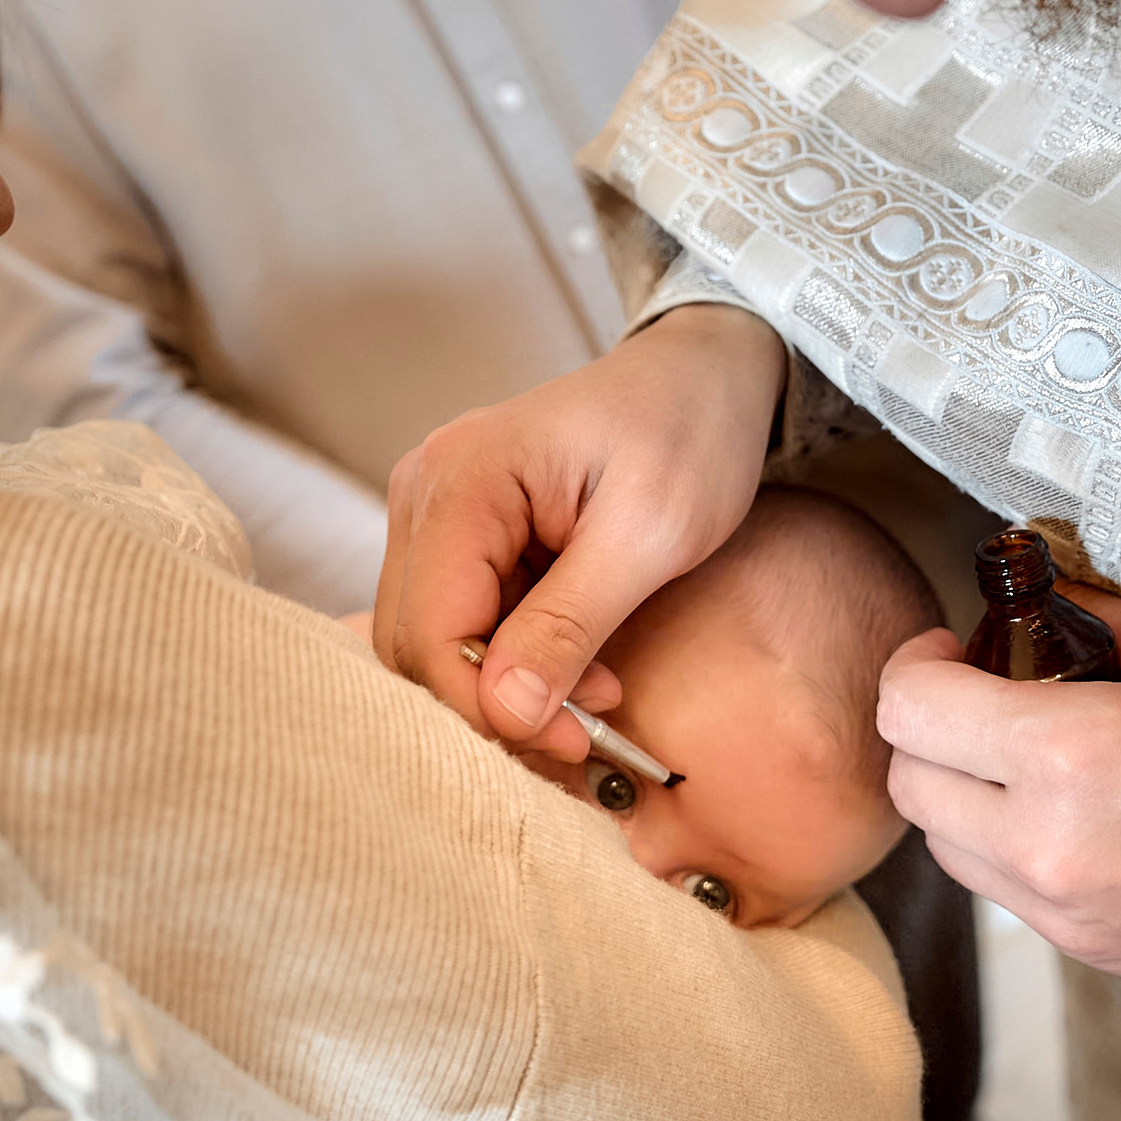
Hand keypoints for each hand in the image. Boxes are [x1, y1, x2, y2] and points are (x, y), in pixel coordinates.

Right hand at [373, 303, 786, 757]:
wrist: (704, 376)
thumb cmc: (688, 431)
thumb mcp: (649, 534)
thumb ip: (571, 621)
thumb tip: (506, 710)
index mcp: (462, 478)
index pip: (431, 629)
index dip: (489, 706)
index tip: (576, 744)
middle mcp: (424, 491)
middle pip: (416, 644)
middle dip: (495, 708)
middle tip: (589, 739)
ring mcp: (434, 511)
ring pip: (432, 643)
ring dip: (505, 692)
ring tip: (596, 703)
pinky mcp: (458, 534)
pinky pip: (460, 622)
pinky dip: (512, 664)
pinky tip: (582, 672)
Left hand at [879, 588, 1120, 989]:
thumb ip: (1100, 622)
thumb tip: (1037, 602)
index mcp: (1068, 758)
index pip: (910, 710)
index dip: (916, 665)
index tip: (952, 648)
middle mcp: (1046, 847)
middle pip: (910, 784)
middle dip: (928, 728)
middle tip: (982, 693)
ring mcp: (1066, 914)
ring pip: (944, 848)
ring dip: (959, 793)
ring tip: (1024, 754)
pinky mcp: (1094, 953)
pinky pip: (1002, 893)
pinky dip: (1005, 846)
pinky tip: (1070, 811)